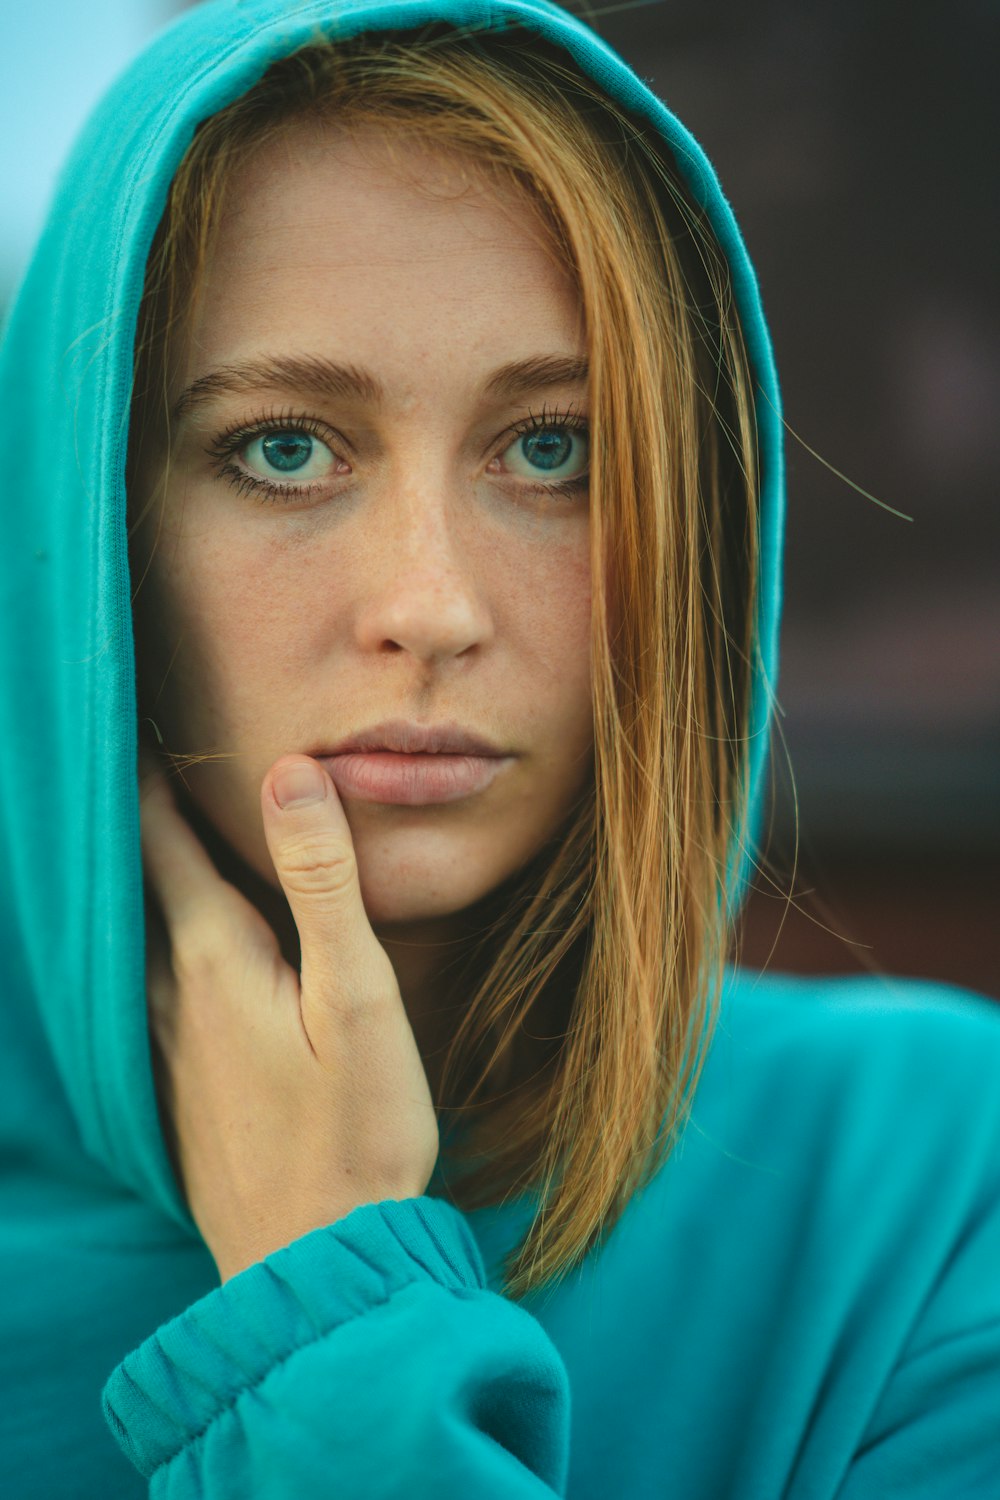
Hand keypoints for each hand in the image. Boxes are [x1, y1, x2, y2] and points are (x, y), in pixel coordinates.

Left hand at [140, 753, 439, 1281]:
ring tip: (143, 835)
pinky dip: (149, 942)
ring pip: (133, 938)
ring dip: (136, 880)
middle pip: (134, 883)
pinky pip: (144, 989)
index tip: (136, 715)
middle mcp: (169, 996)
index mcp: (213, 959)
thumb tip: (289, 772)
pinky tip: (165, 951)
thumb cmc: (355, 1129)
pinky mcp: (176, 1088)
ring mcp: (164, 1048)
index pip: (160, 838)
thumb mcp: (357, 996)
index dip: (148, 772)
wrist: (315, 1263)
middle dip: (135, 815)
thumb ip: (324, 883)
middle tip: (133, 754)